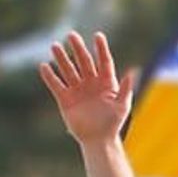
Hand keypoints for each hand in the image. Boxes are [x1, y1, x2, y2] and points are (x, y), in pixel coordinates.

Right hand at [39, 30, 136, 147]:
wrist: (98, 141)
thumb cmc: (113, 124)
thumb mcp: (122, 106)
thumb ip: (126, 89)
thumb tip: (133, 71)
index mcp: (106, 83)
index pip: (103, 61)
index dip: (101, 48)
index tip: (97, 36)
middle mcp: (91, 83)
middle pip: (84, 61)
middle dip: (77, 48)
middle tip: (71, 35)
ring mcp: (77, 90)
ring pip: (68, 70)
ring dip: (61, 58)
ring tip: (54, 46)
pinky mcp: (65, 99)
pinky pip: (56, 85)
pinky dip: (50, 76)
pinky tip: (44, 66)